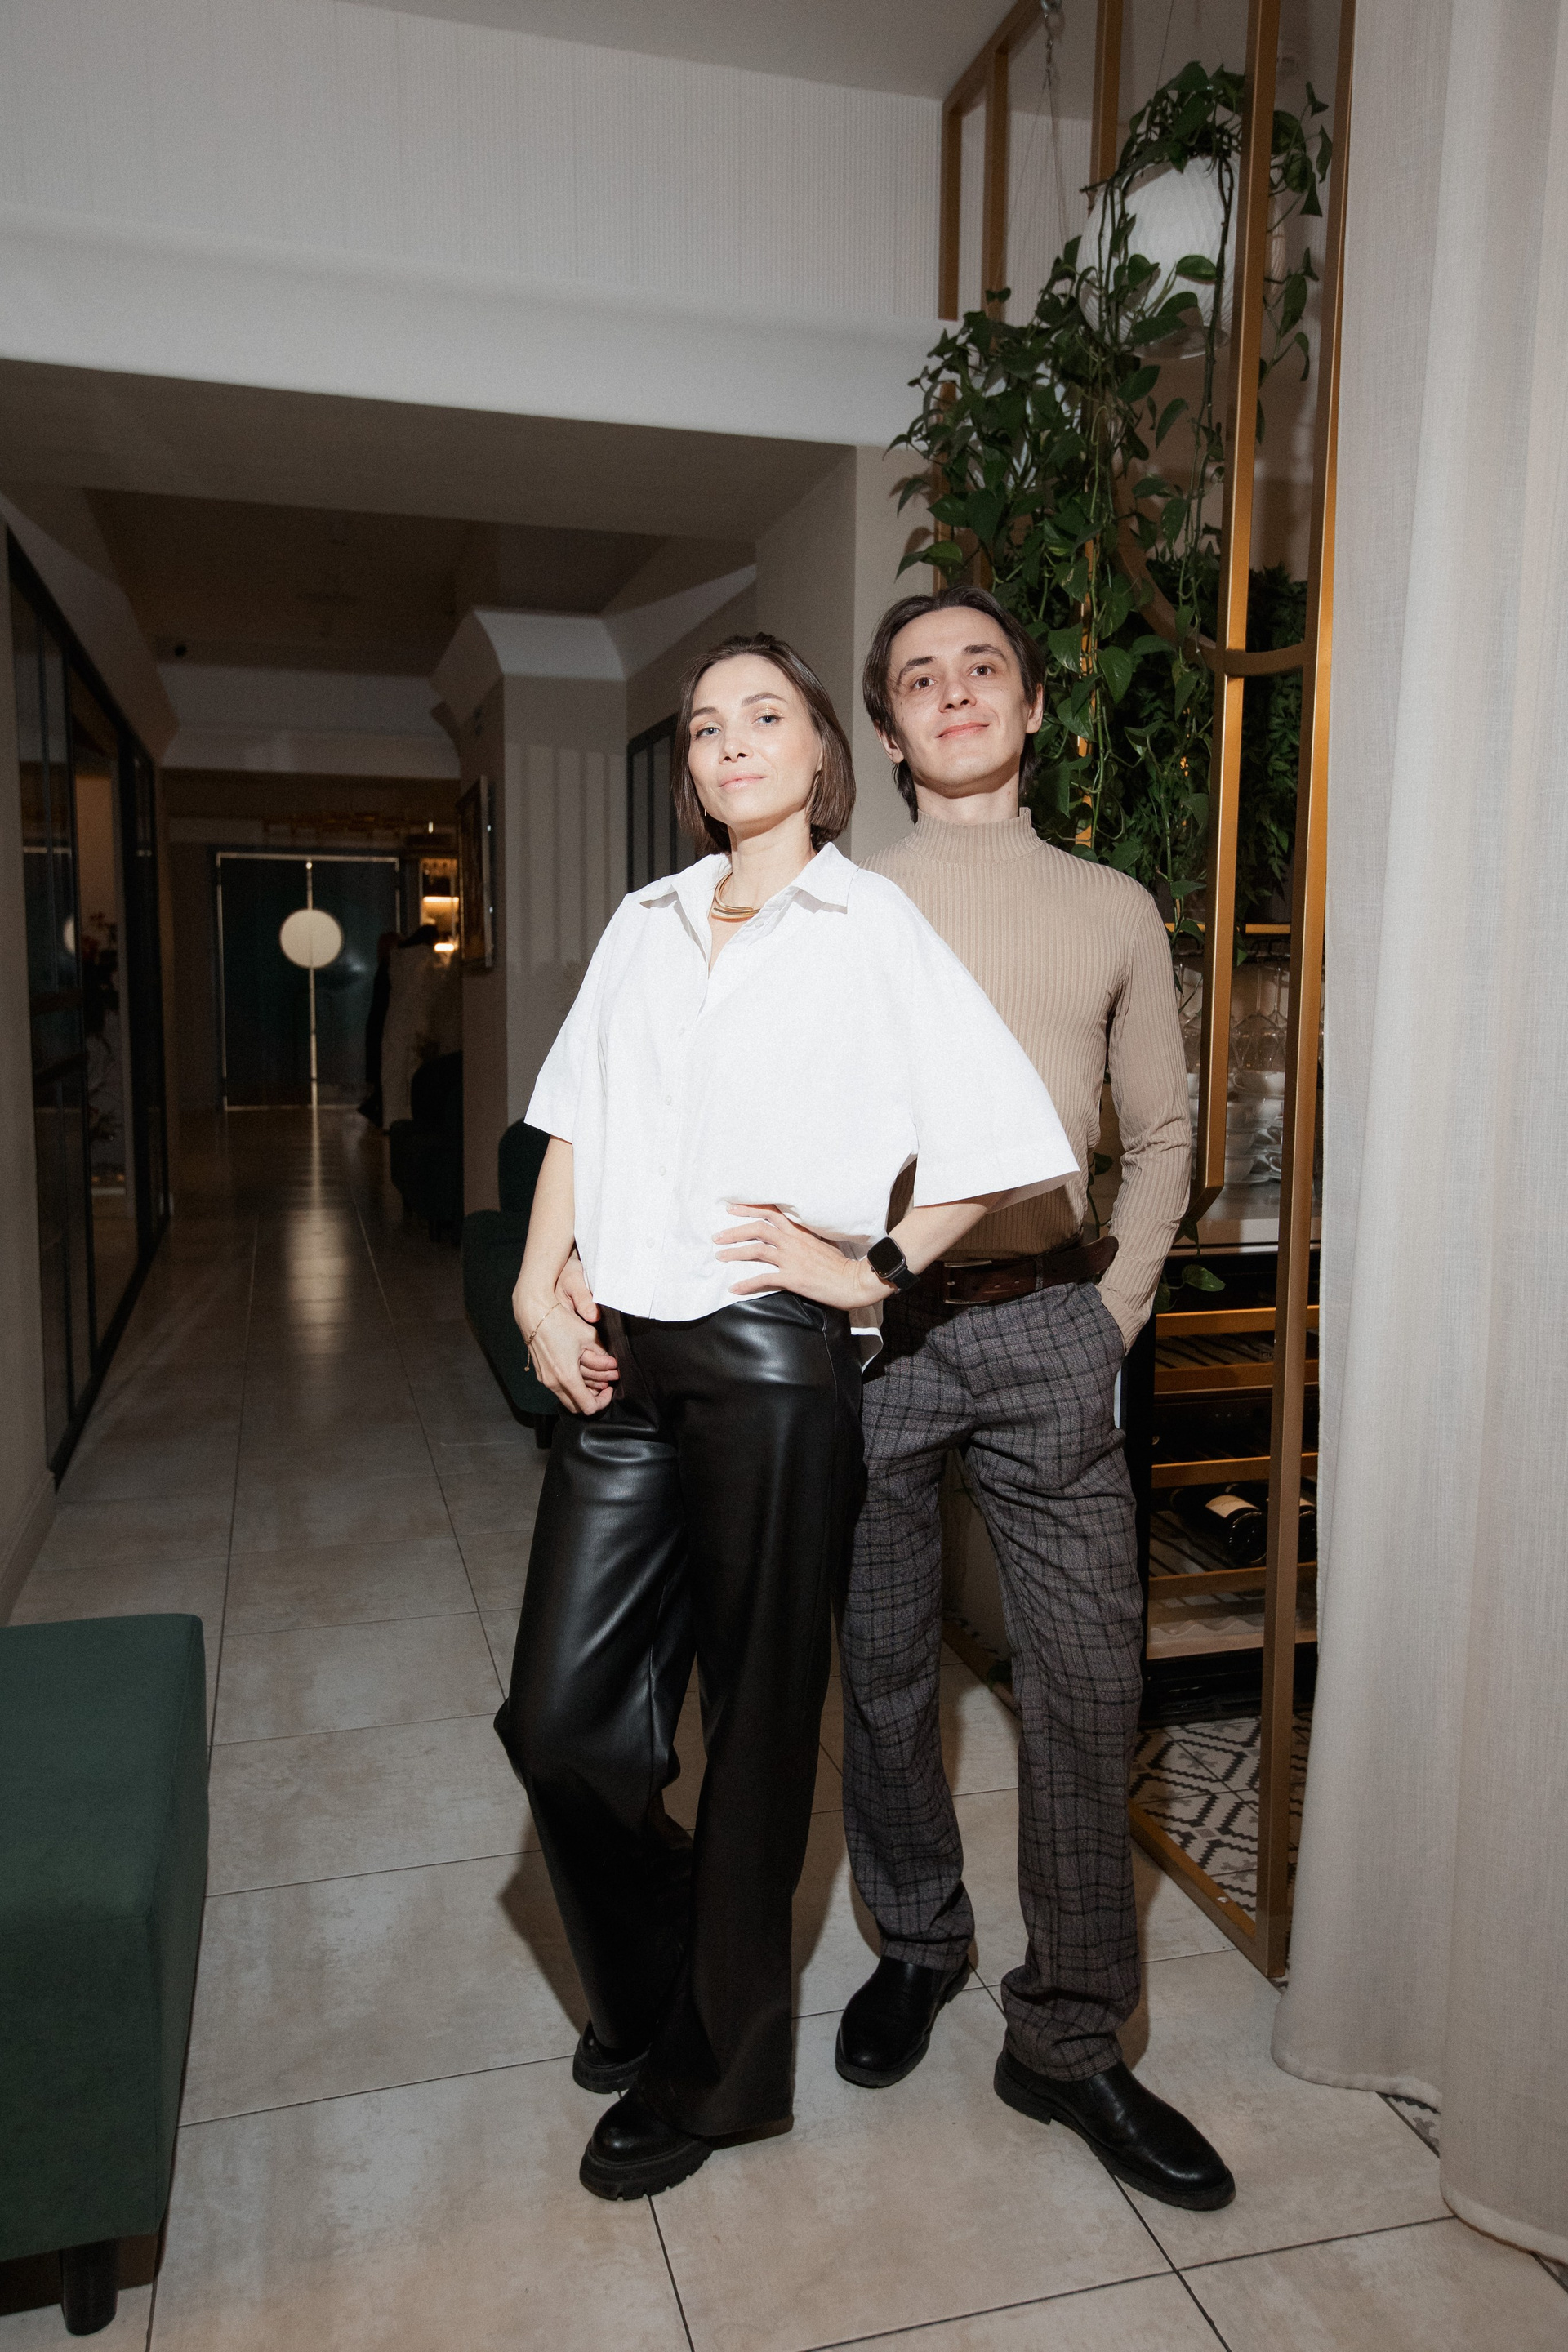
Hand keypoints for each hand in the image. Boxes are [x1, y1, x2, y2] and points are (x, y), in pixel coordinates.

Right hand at [513, 1297, 616, 1414]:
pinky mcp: (541, 1373)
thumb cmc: (560, 1322)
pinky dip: (571, 1386)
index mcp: (567, 1376)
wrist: (533, 1312)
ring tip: (594, 1377)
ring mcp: (545, 1379)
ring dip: (582, 1392)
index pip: (588, 1407)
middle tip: (604, 1386)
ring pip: (567, 1398)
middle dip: (593, 1399)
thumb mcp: (588, 1336)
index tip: (610, 1389)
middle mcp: (554, 1382)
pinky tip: (578, 1372)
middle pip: (577, 1408)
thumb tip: (612, 1365)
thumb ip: (602, 1354)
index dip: (603, 1402)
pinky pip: (558, 1388)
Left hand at [715, 1205, 886, 1311]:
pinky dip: (747, 1283)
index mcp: (800, 1231)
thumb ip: (806, 1236)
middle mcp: (793, 1242)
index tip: (732, 1208)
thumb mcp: (824, 1242)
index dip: (750, 1208)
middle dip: (734, 1230)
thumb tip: (795, 1233)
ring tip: (720, 1256)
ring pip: (757, 1250)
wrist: (855, 1281)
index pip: (771, 1212)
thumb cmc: (841, 1264)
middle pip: (758, 1228)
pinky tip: (734, 1288)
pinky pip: (764, 1279)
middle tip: (718, 1235)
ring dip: (735, 1252)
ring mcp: (792, 1259)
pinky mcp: (792, 1278)